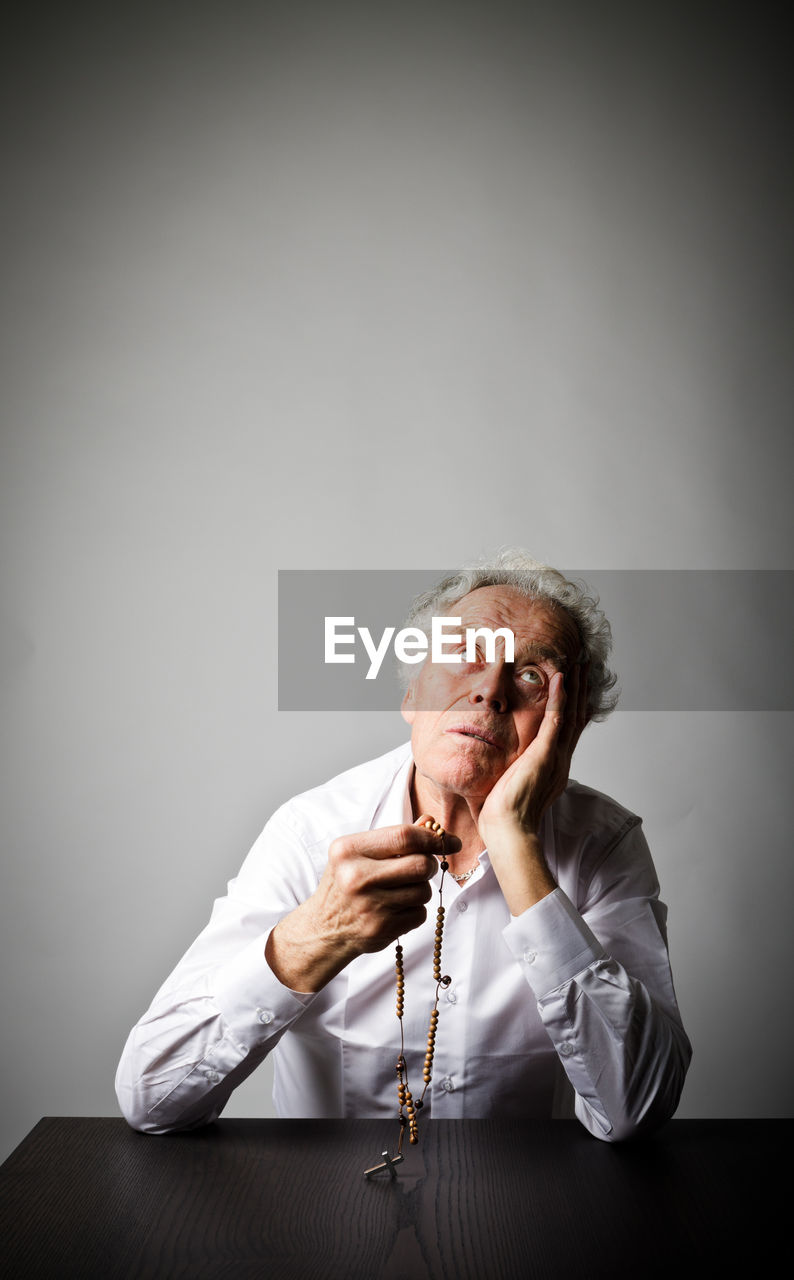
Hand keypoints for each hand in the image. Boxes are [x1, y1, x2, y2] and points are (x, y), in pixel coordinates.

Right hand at [266, 818, 460, 991]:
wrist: (324, 928)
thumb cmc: (347, 883)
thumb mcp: (360, 854)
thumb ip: (395, 838)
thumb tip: (432, 824)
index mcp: (349, 850)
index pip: (404, 836)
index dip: (433, 838)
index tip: (449, 841)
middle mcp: (356, 877)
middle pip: (420, 865)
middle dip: (429, 865)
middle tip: (422, 868)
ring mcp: (369, 906)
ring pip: (424, 891)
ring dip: (420, 890)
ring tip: (399, 891)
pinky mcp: (381, 929)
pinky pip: (420, 914)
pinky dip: (414, 911)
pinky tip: (395, 910)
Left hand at [474, 664, 588, 914]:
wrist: (508, 831)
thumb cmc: (505, 815)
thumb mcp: (514, 785)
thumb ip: (516, 770)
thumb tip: (507, 764)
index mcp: (555, 765)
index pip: (570, 729)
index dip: (575, 704)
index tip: (576, 684)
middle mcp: (561, 759)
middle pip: (577, 716)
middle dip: (581, 689)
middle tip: (585, 665)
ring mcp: (555, 756)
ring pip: (571, 713)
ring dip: (574, 686)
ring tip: (577, 663)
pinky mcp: (544, 755)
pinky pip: (555, 720)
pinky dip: (559, 697)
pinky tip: (560, 677)